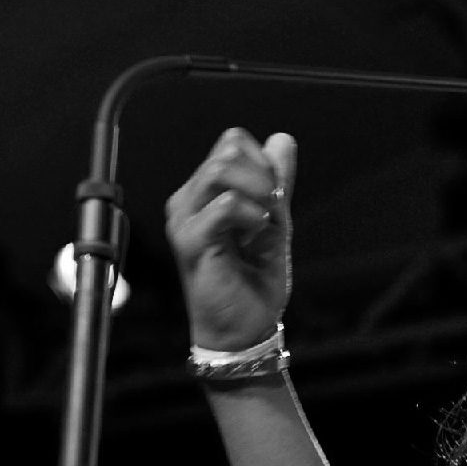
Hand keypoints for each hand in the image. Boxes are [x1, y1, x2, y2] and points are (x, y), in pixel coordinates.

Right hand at [165, 128, 295, 350]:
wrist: (244, 327)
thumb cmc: (254, 279)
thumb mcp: (274, 221)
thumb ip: (276, 181)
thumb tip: (282, 139)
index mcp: (205, 192)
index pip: (232, 143)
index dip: (264, 161)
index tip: (276, 196)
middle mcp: (189, 200)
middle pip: (227, 149)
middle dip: (265, 174)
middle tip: (274, 209)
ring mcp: (184, 218)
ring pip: (220, 170)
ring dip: (259, 192)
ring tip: (267, 222)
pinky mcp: (189, 240)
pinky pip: (223, 206)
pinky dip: (252, 215)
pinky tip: (259, 233)